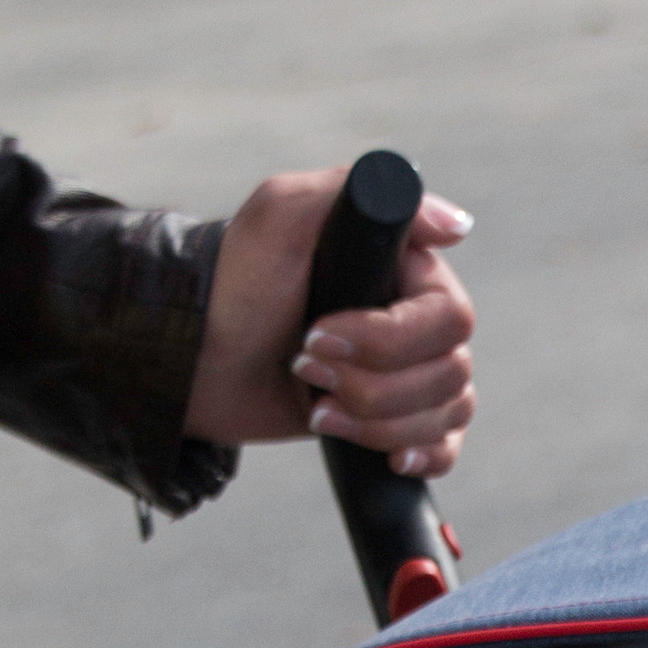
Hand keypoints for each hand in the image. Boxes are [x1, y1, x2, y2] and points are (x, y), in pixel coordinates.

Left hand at [187, 165, 476, 475]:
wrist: (194, 357)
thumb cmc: (234, 282)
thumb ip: (356, 191)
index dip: (388, 338)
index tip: (318, 333)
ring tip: (317, 409)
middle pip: (451, 371)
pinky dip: (424, 454)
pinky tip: (389, 457)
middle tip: (303, 367)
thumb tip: (454, 224)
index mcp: (406, 270)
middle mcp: (418, 320)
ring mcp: (410, 372)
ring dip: (376, 421)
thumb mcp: (280, 213)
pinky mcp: (395, 420)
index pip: (451, 316)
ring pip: (446, 410)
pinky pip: (446, 446)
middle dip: (373, 385)